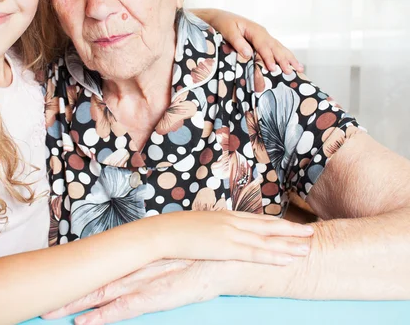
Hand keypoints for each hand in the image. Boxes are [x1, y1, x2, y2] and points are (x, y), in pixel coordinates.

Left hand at [43, 259, 220, 324]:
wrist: (226, 258)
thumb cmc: (201, 256)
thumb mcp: (171, 253)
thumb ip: (152, 257)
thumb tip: (137, 260)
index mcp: (139, 254)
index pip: (102, 264)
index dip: (79, 272)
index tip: (57, 276)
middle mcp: (136, 264)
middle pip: (96, 278)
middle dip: (69, 289)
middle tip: (42, 297)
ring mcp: (145, 280)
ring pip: (103, 292)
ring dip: (77, 302)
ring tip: (52, 311)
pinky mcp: (157, 295)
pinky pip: (125, 308)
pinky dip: (104, 315)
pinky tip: (85, 322)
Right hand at [160, 210, 312, 264]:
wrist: (164, 232)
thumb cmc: (177, 229)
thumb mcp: (201, 225)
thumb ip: (214, 229)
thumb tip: (219, 236)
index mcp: (227, 216)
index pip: (258, 220)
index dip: (278, 223)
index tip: (293, 225)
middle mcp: (232, 222)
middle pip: (268, 226)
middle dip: (291, 231)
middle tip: (312, 232)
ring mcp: (231, 234)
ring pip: (267, 240)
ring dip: (288, 245)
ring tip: (308, 247)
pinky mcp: (227, 248)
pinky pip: (255, 253)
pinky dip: (273, 256)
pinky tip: (288, 259)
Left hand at [209, 10, 302, 73]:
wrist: (220, 17)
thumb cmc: (223, 23)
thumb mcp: (228, 31)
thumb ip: (238, 42)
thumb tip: (248, 54)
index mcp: (254, 30)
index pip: (263, 46)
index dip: (268, 57)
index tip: (272, 68)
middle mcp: (262, 33)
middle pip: (275, 47)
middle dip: (283, 60)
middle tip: (289, 71)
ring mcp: (263, 36)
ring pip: (279, 48)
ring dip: (289, 58)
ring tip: (299, 68)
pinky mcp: (262, 40)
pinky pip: (275, 48)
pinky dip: (284, 55)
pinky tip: (291, 62)